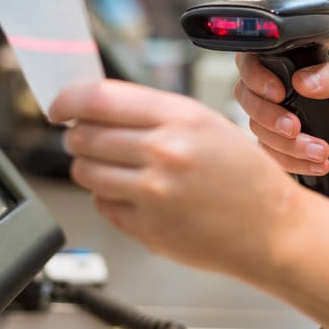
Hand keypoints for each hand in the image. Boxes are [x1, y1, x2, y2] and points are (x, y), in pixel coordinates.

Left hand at [48, 80, 302, 279]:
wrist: (270, 227)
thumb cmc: (244, 174)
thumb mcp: (205, 123)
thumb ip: (151, 111)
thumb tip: (95, 107)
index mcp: (181, 117)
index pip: (99, 98)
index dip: (67, 100)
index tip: (58, 106)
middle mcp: (164, 152)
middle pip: (83, 136)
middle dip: (78, 135)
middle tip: (90, 138)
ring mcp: (154, 194)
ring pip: (84, 171)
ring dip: (91, 167)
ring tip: (119, 168)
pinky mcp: (147, 229)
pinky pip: (102, 204)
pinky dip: (110, 196)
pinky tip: (138, 194)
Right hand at [234, 54, 328, 199]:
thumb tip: (302, 80)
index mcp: (292, 67)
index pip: (253, 61)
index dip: (256, 76)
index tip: (279, 93)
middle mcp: (277, 90)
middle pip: (245, 96)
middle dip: (268, 115)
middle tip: (295, 127)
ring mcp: (274, 119)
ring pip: (257, 129)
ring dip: (288, 144)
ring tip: (322, 151)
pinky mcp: (276, 146)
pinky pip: (269, 154)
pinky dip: (293, 161)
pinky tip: (317, 163)